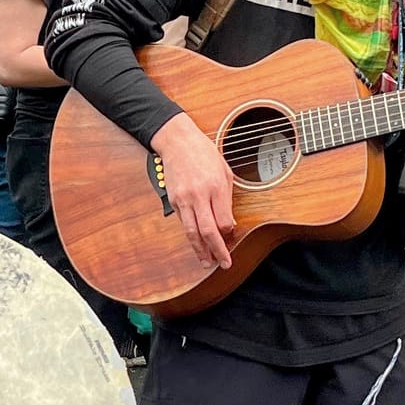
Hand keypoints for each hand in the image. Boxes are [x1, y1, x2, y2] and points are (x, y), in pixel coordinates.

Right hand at [149, 110, 236, 269]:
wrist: (177, 141)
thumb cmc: (204, 153)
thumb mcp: (224, 171)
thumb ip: (227, 198)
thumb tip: (228, 223)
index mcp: (215, 186)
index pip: (223, 221)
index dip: (228, 233)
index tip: (231, 237)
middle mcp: (198, 195)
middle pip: (208, 231)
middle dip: (217, 251)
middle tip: (224, 263)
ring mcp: (184, 199)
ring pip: (192, 232)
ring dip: (200, 250)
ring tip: (207, 262)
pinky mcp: (173, 200)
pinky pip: (183, 222)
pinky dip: (191, 234)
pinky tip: (197, 242)